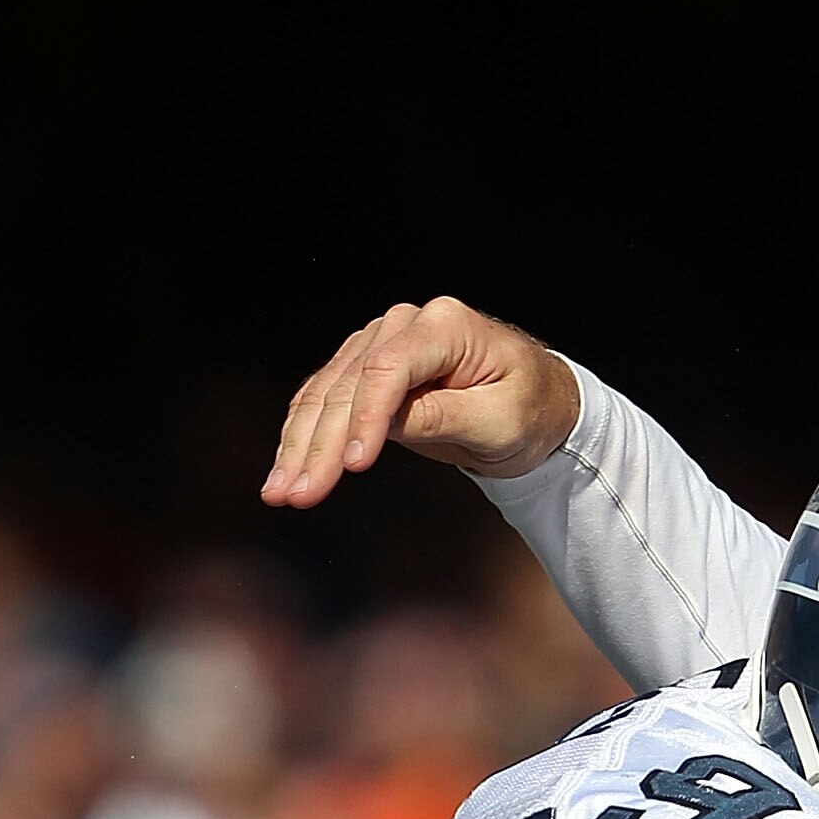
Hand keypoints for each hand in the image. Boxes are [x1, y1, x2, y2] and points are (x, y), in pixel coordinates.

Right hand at [261, 297, 582, 507]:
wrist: (537, 402)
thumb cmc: (529, 409)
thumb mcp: (500, 421)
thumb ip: (444, 417)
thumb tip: (386, 424)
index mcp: (446, 326)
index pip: (389, 370)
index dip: (365, 418)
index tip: (352, 465)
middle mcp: (405, 325)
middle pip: (348, 384)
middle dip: (319, 444)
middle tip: (299, 493)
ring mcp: (381, 343)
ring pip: (325, 394)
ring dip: (299, 445)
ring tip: (281, 492)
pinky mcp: (367, 370)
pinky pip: (325, 401)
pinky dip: (304, 436)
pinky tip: (287, 469)